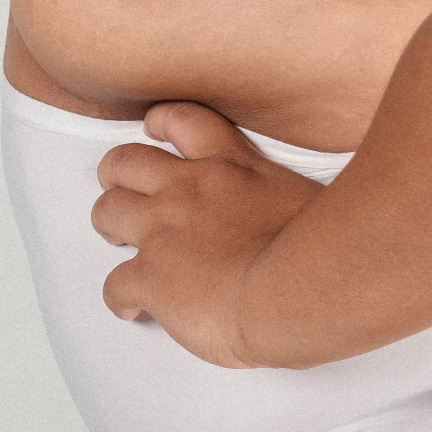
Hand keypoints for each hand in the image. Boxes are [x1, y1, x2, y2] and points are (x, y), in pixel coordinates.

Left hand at [91, 101, 324, 364]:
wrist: (301, 286)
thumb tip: (304, 217)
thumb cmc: (324, 251)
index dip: (162, 124)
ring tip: (116, 239)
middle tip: (121, 190)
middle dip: (117, 175)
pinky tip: (131, 309)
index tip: (154, 130)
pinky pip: (114, 285)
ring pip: (107, 211)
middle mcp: (191, 187)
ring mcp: (165, 229)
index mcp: (234, 166)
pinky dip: (119, 298)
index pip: (186, 122)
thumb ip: (289, 198)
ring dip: (109, 224)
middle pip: (128, 162)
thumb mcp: (312, 199)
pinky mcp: (151, 275)